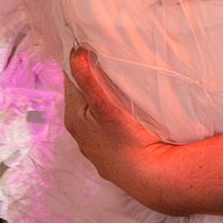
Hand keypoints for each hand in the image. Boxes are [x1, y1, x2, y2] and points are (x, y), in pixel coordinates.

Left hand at [65, 46, 190, 212]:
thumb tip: (75, 52)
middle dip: (92, 78)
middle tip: (109, 57)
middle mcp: (80, 134)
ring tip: (119, 81)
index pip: (70, 81)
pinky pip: (107, 126)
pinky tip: (126, 111)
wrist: (152, 178)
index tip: (91, 44)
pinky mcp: (112, 154)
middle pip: (83, 95)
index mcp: (74, 118)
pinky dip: (112, 114)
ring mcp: (95, 146)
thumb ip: (89, 80)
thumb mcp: (106, 107)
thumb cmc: (128, 143)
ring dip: (103, 97)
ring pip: (95, 111)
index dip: (79, 62)